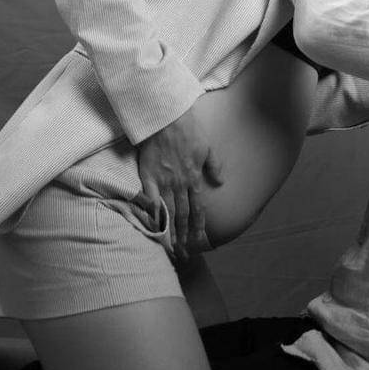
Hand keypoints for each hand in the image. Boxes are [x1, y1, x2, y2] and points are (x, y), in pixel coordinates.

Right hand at [136, 106, 223, 257]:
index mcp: (194, 178)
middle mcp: (179, 183)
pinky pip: (149, 200)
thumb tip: (220, 181)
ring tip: (170, 248)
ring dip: (169, 232)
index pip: (197, 209)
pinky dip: (151, 215)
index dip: (198, 227)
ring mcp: (163, 180)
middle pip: (182, 215)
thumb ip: (214, 166)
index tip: (199, 241)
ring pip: (167, 212)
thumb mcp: (207, 146)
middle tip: (184, 254)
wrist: (165, 115)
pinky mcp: (147, 175)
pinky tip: (152, 228)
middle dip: (184, 236)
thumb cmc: (188, 128)